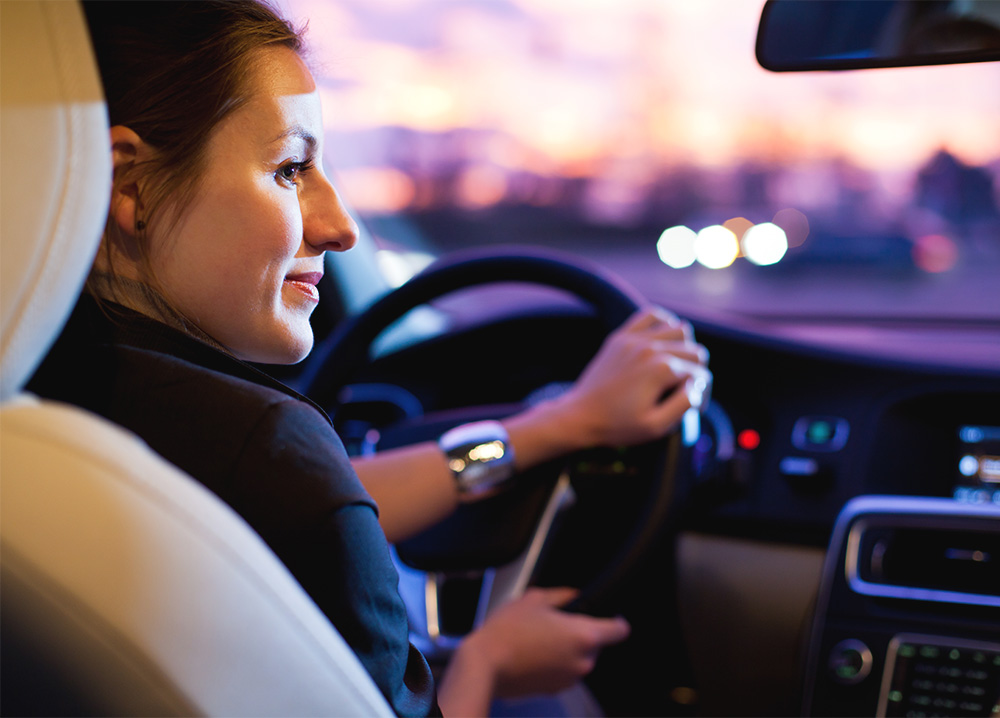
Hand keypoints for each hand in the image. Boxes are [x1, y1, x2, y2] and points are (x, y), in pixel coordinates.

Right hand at [459, 587, 630, 698]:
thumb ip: (561, 594)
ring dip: (566, 649)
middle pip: (595, 644)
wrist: (486, 665)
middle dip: (579, 633)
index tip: (610, 616)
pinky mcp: (555, 690)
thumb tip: (573, 595)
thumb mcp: (534, 599)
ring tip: (538, 638)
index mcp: (585, 635)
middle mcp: (584, 661)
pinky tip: (532, 653)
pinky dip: (554, 664)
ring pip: (578, 658)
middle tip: (555, 623)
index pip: (620, 630)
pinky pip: (563, 672)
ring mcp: (570, 679)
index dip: (616, 620)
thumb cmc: (509, 632)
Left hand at [555, 306, 709, 447]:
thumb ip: (684, 404)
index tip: (690, 410)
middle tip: (683, 393)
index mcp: (662, 369)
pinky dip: (663, 323)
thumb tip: (697, 384)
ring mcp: (634, 339)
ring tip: (675, 370)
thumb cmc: (618, 425)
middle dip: (695, 372)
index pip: (701, 374)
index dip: (700, 395)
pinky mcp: (621, 337)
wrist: (580, 416)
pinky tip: (662, 343)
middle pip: (694, 351)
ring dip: (683, 348)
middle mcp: (650, 348)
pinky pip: (651, 315)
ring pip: (680, 329)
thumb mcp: (656, 426)